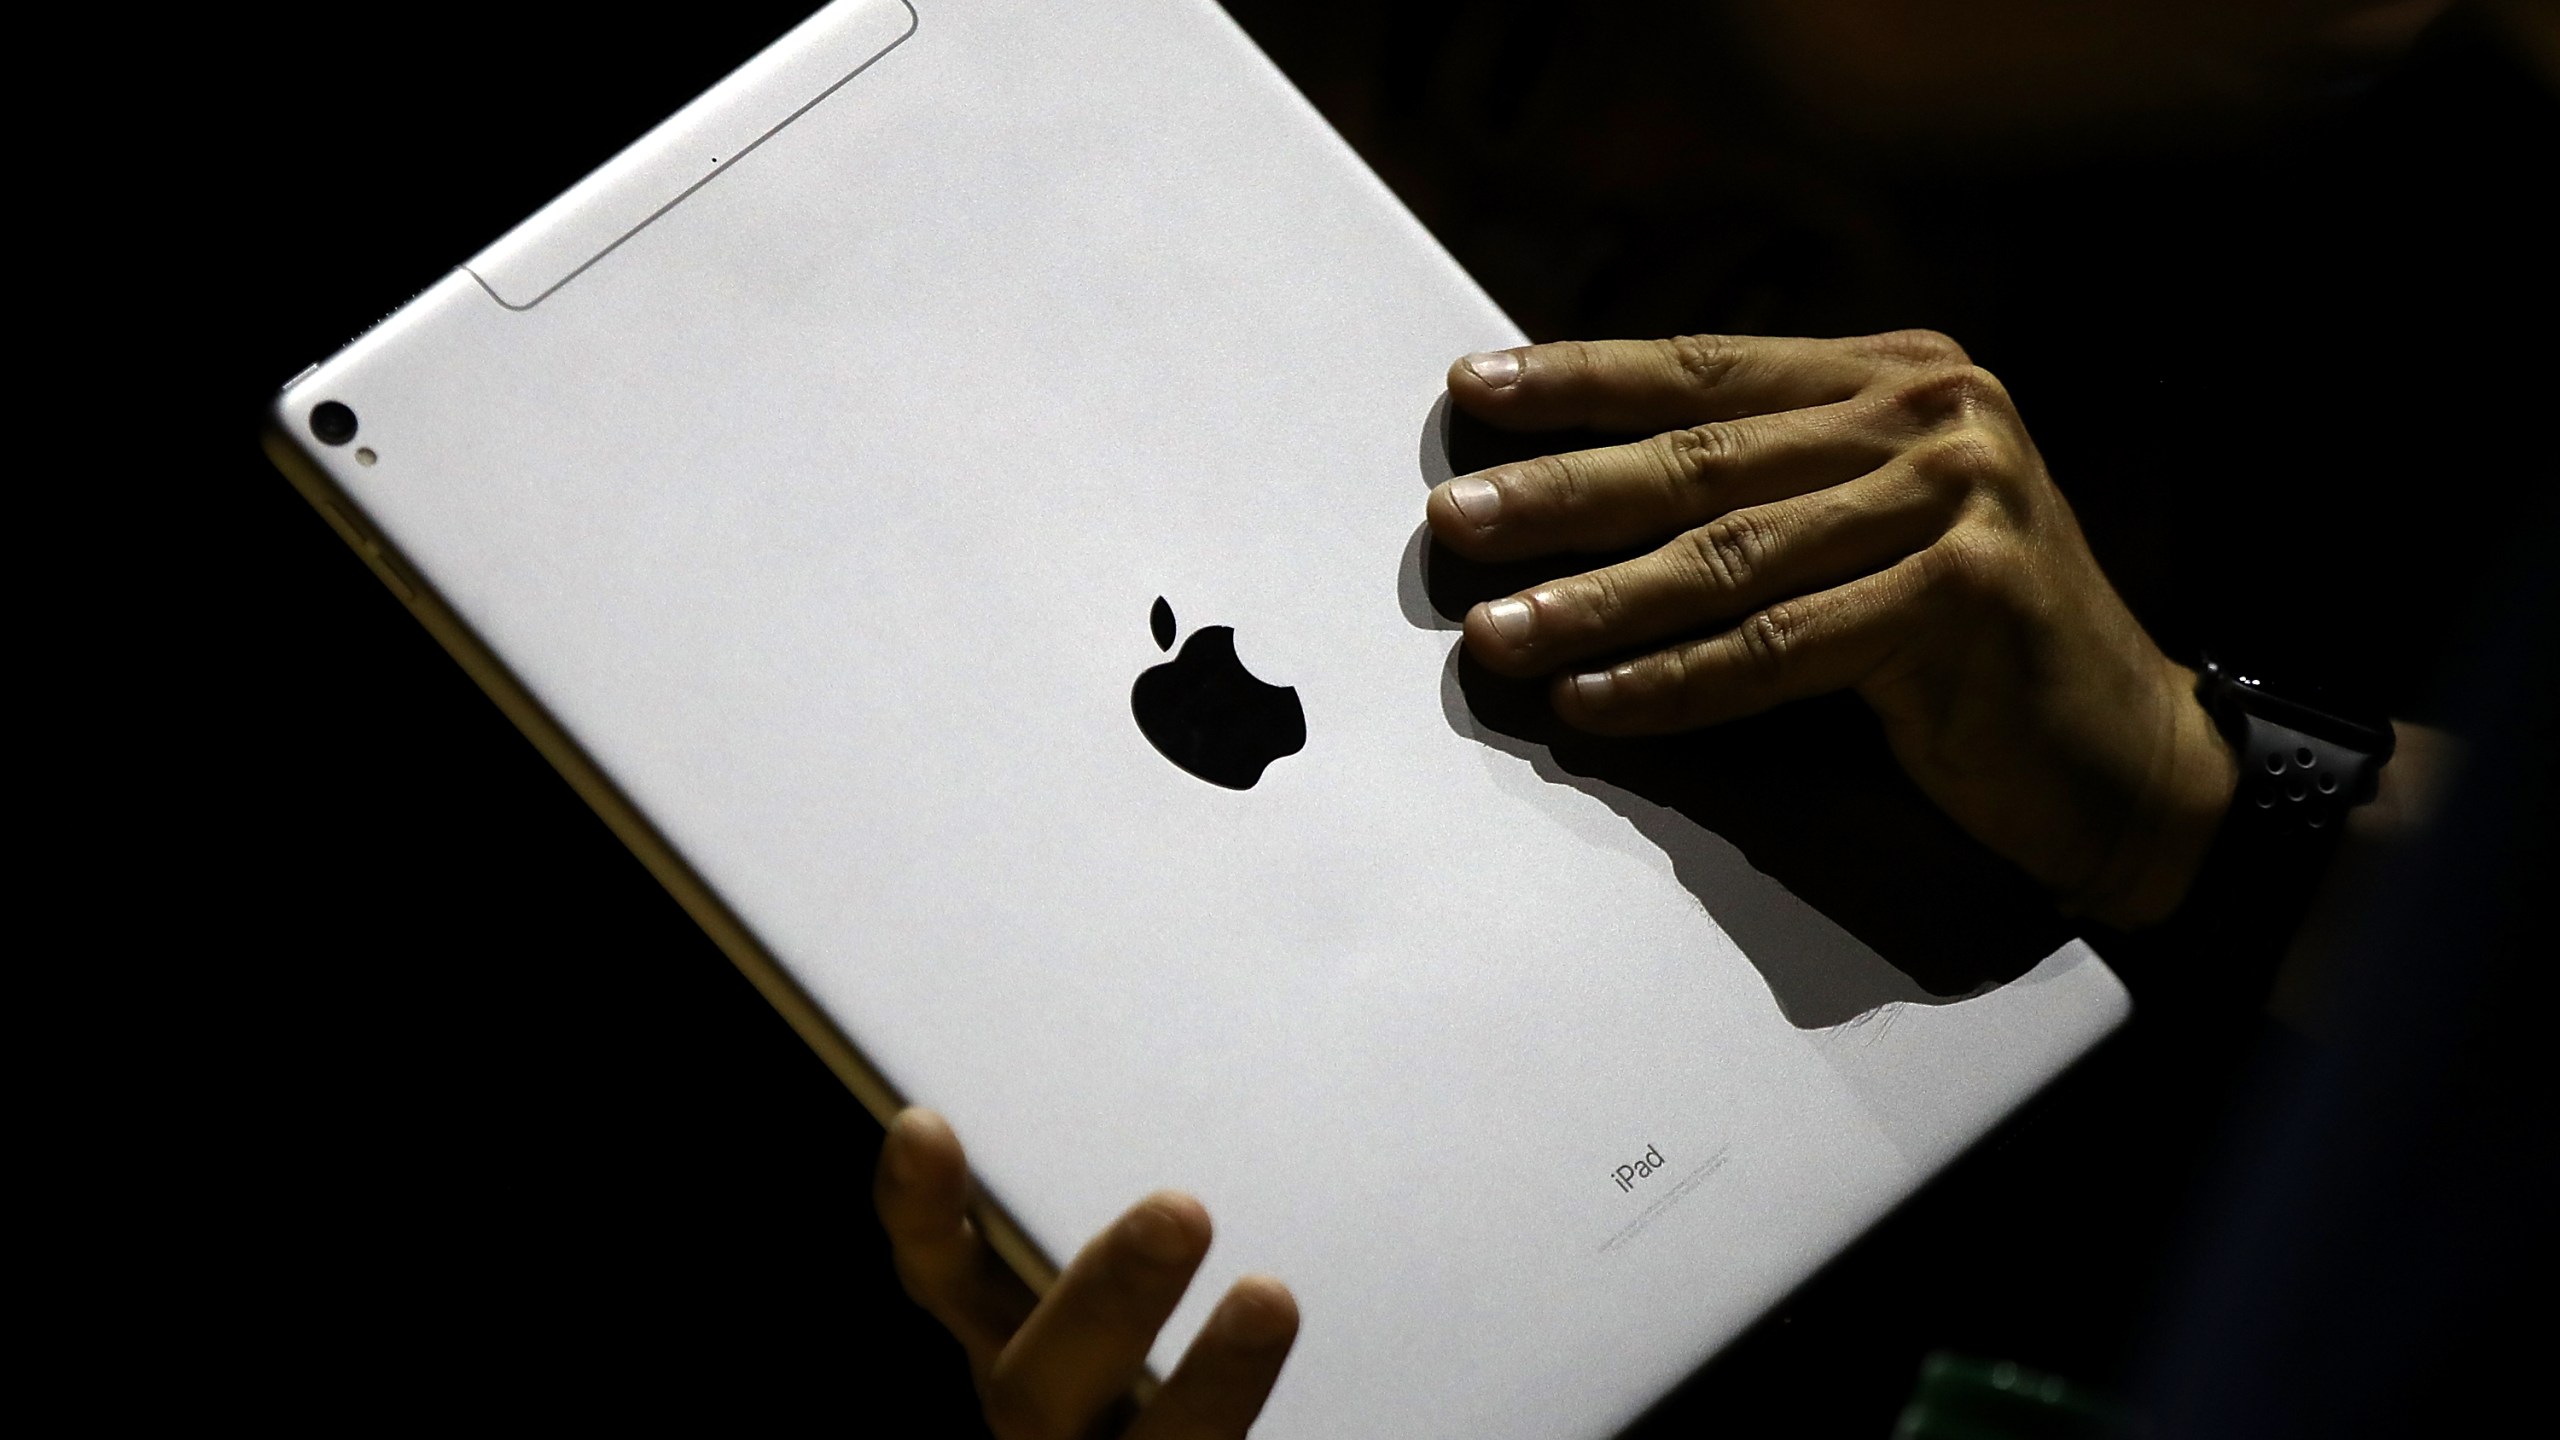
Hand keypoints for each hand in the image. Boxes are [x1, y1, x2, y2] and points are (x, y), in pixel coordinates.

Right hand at [875, 1108, 1299, 1439]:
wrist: (1184, 1426)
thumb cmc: (1157, 1320)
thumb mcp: (1135, 1253)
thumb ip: (1133, 1195)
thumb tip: (1212, 1040)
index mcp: (1010, 1336)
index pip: (944, 1275)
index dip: (926, 1215)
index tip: (925, 1127)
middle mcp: (1045, 1413)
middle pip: (1037, 1379)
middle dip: (1106, 1298)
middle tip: (1179, 1211)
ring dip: (1214, 1384)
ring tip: (1269, 1299)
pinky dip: (1243, 1404)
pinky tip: (1292, 1325)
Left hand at [1428, 332, 2235, 926]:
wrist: (2122, 752)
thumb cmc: (1963, 647)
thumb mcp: (1869, 526)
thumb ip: (1765, 484)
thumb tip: (1574, 482)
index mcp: (1899, 377)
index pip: (1707, 370)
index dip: (1583, 378)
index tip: (1472, 388)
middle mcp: (1936, 416)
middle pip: (1704, 458)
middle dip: (1563, 490)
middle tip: (1455, 519)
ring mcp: (1962, 498)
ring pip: (1733, 555)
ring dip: (1599, 601)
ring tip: (1498, 632)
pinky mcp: (1969, 594)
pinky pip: (1782, 648)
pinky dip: (1678, 680)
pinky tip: (1595, 701)